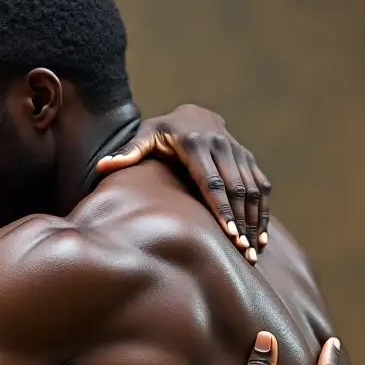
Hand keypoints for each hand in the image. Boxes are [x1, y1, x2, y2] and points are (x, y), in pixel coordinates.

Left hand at [96, 104, 270, 261]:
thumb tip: (103, 167)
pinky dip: (262, 211)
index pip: (212, 182)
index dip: (222, 209)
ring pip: (252, 190)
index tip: (229, 234)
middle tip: (243, 252)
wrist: (192, 112)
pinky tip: (260, 237)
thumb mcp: (144, 136)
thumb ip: (127, 153)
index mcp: (195, 143)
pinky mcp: (248, 158)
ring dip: (254, 221)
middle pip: (236, 190)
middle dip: (241, 222)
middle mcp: (222, 146)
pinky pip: (261, 186)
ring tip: (253, 251)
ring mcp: (238, 152)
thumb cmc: (161, 132)